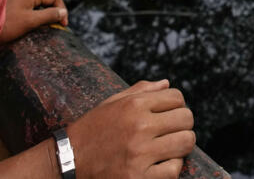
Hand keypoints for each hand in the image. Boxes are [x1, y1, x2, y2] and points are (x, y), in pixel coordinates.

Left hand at [0, 0, 67, 44]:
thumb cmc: (5, 24)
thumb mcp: (29, 21)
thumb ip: (48, 16)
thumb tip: (63, 12)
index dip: (62, 9)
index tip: (62, 25)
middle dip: (54, 10)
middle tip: (56, 25)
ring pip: (36, 2)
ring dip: (44, 12)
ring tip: (45, 27)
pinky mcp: (9, 7)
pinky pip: (28, 7)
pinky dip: (34, 14)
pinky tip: (30, 25)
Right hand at [67, 79, 195, 178]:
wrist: (67, 161)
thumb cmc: (91, 130)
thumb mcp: (111, 104)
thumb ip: (140, 91)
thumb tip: (167, 83)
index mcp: (133, 105)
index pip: (177, 97)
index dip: (176, 105)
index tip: (168, 114)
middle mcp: (139, 127)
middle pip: (186, 119)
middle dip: (182, 124)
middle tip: (170, 132)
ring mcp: (140, 154)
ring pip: (186, 143)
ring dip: (181, 145)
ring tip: (167, 148)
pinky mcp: (139, 178)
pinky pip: (174, 170)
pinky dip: (171, 168)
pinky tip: (158, 165)